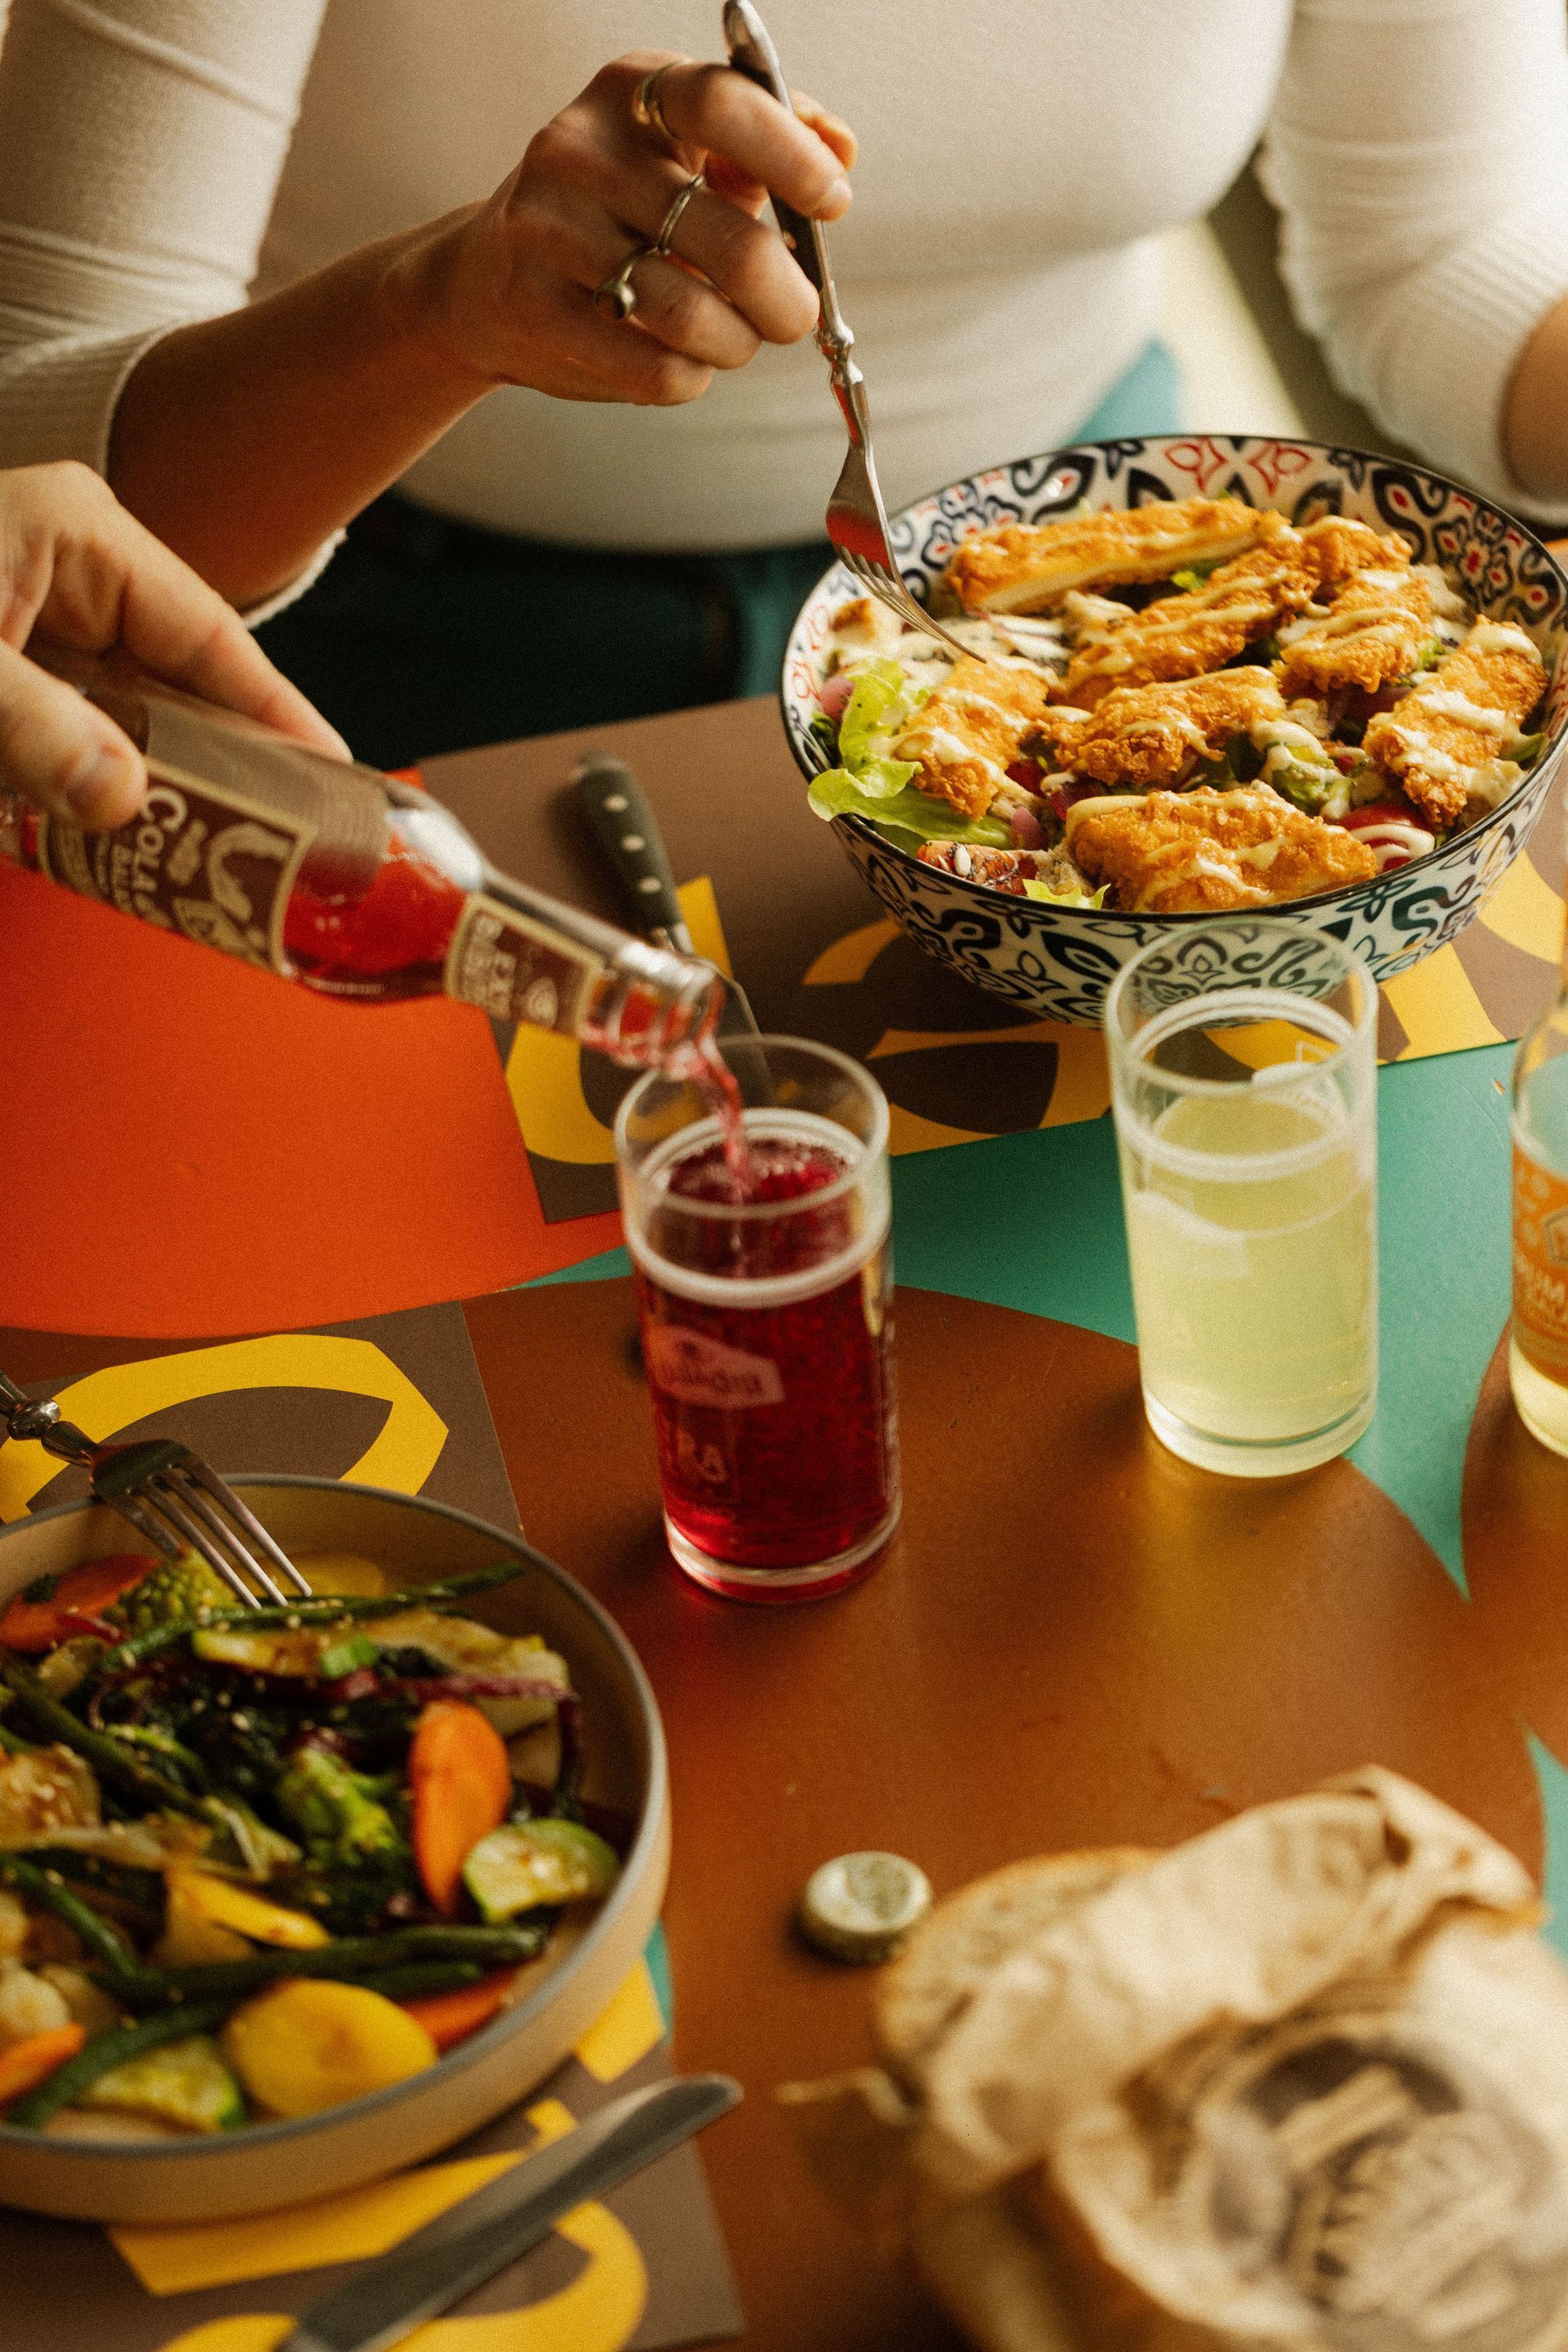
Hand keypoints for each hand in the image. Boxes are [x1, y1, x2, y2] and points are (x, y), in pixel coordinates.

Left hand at [0, 462, 347, 828]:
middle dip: (222, 760)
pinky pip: (78, 728)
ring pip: (131, 713)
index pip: (210, 632)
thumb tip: (119, 798)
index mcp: (80, 535)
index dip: (274, 709)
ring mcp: (40, 619)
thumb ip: (30, 726)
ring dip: (157, 781)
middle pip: (181, 679)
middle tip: (278, 834)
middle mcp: (72, 571)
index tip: (330, 770)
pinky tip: (123, 834)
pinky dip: (97, 780)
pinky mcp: (12, 666)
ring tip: (209, 849)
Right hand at [407, 51, 857, 406]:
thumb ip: (761, 144)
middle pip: (730, 242)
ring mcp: (551, 231)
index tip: (832, 203)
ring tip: (735, 339)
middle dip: (786, 299)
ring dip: (737, 345)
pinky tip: (683, 360)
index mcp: (632, 94)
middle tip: (793, 314)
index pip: (722, 104)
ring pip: (693, 317)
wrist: (486, 278)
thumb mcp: (676, 151)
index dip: (792, 158)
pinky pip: (655, 369)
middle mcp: (583, 152)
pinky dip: (690, 377)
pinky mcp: (536, 310)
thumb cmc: (609, 213)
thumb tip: (839, 149)